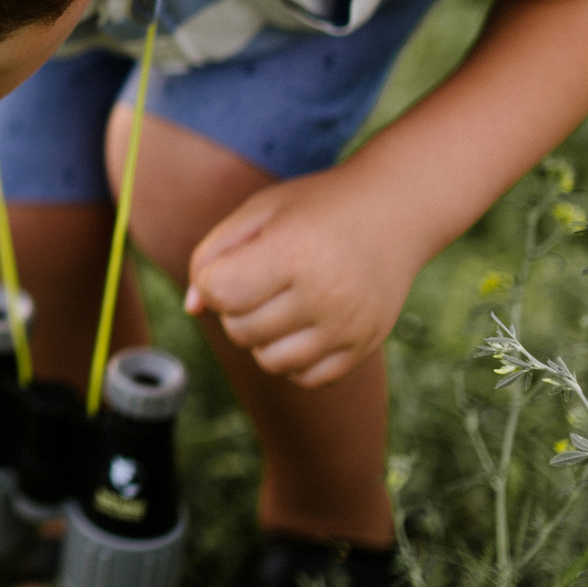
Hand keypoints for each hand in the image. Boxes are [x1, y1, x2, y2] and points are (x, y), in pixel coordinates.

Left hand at [182, 162, 434, 387]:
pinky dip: (295, 358)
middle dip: (237, 308)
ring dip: (262, 337)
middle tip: (262, 279)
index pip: (222, 294)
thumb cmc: (314, 209)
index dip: (213, 282)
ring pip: (270, 362)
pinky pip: (308, 377)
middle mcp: (325, 294)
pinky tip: (303, 324)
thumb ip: (212, 255)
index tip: (232, 264)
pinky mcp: (365, 346)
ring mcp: (349, 326)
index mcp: (293, 252)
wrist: (394, 211)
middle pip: (240, 331)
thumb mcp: (258, 211)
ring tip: (280, 302)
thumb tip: (193, 309)